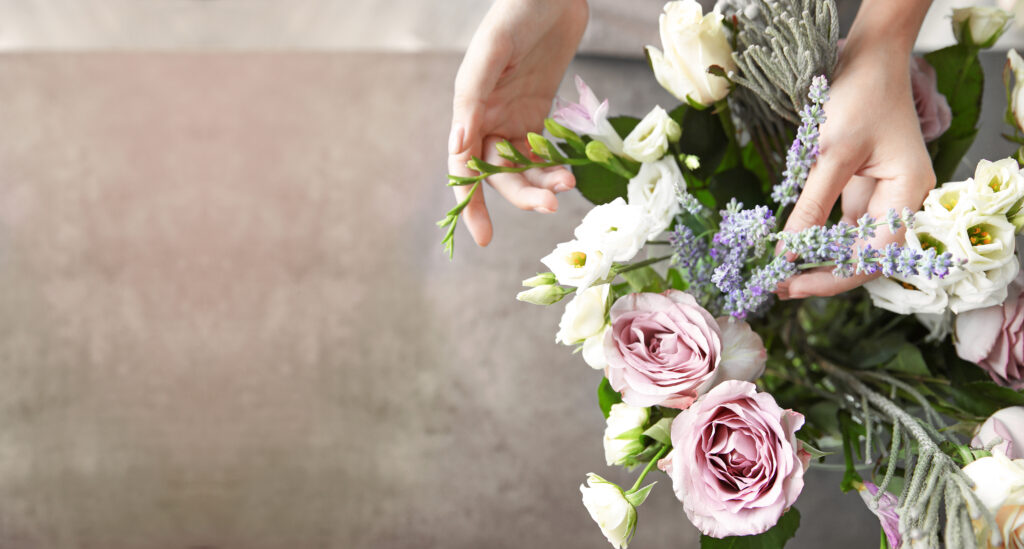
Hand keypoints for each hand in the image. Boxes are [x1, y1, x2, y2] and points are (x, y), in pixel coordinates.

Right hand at [447, 0, 587, 246]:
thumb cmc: (515, 13)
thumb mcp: (491, 52)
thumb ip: (472, 98)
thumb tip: (459, 145)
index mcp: (469, 109)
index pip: (464, 167)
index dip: (471, 203)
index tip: (483, 237)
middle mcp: (488, 119)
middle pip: (498, 173)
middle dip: (522, 194)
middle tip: (551, 204)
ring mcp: (515, 117)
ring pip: (523, 167)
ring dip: (542, 182)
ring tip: (567, 184)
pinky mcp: (540, 111)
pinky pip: (543, 151)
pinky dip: (554, 165)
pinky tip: (570, 171)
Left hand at [778, 2, 935, 298]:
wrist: (868, 57)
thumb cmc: (858, 96)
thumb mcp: (831, 153)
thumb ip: (811, 206)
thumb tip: (786, 253)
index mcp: (907, 196)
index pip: (872, 259)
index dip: (830, 279)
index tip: (789, 287)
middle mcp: (900, 202)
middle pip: (862, 258)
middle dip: (820, 275)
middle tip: (775, 285)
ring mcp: (882, 196)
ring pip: (849, 244)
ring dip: (814, 259)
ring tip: (776, 271)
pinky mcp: (862, 188)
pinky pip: (840, 224)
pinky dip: (814, 237)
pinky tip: (788, 246)